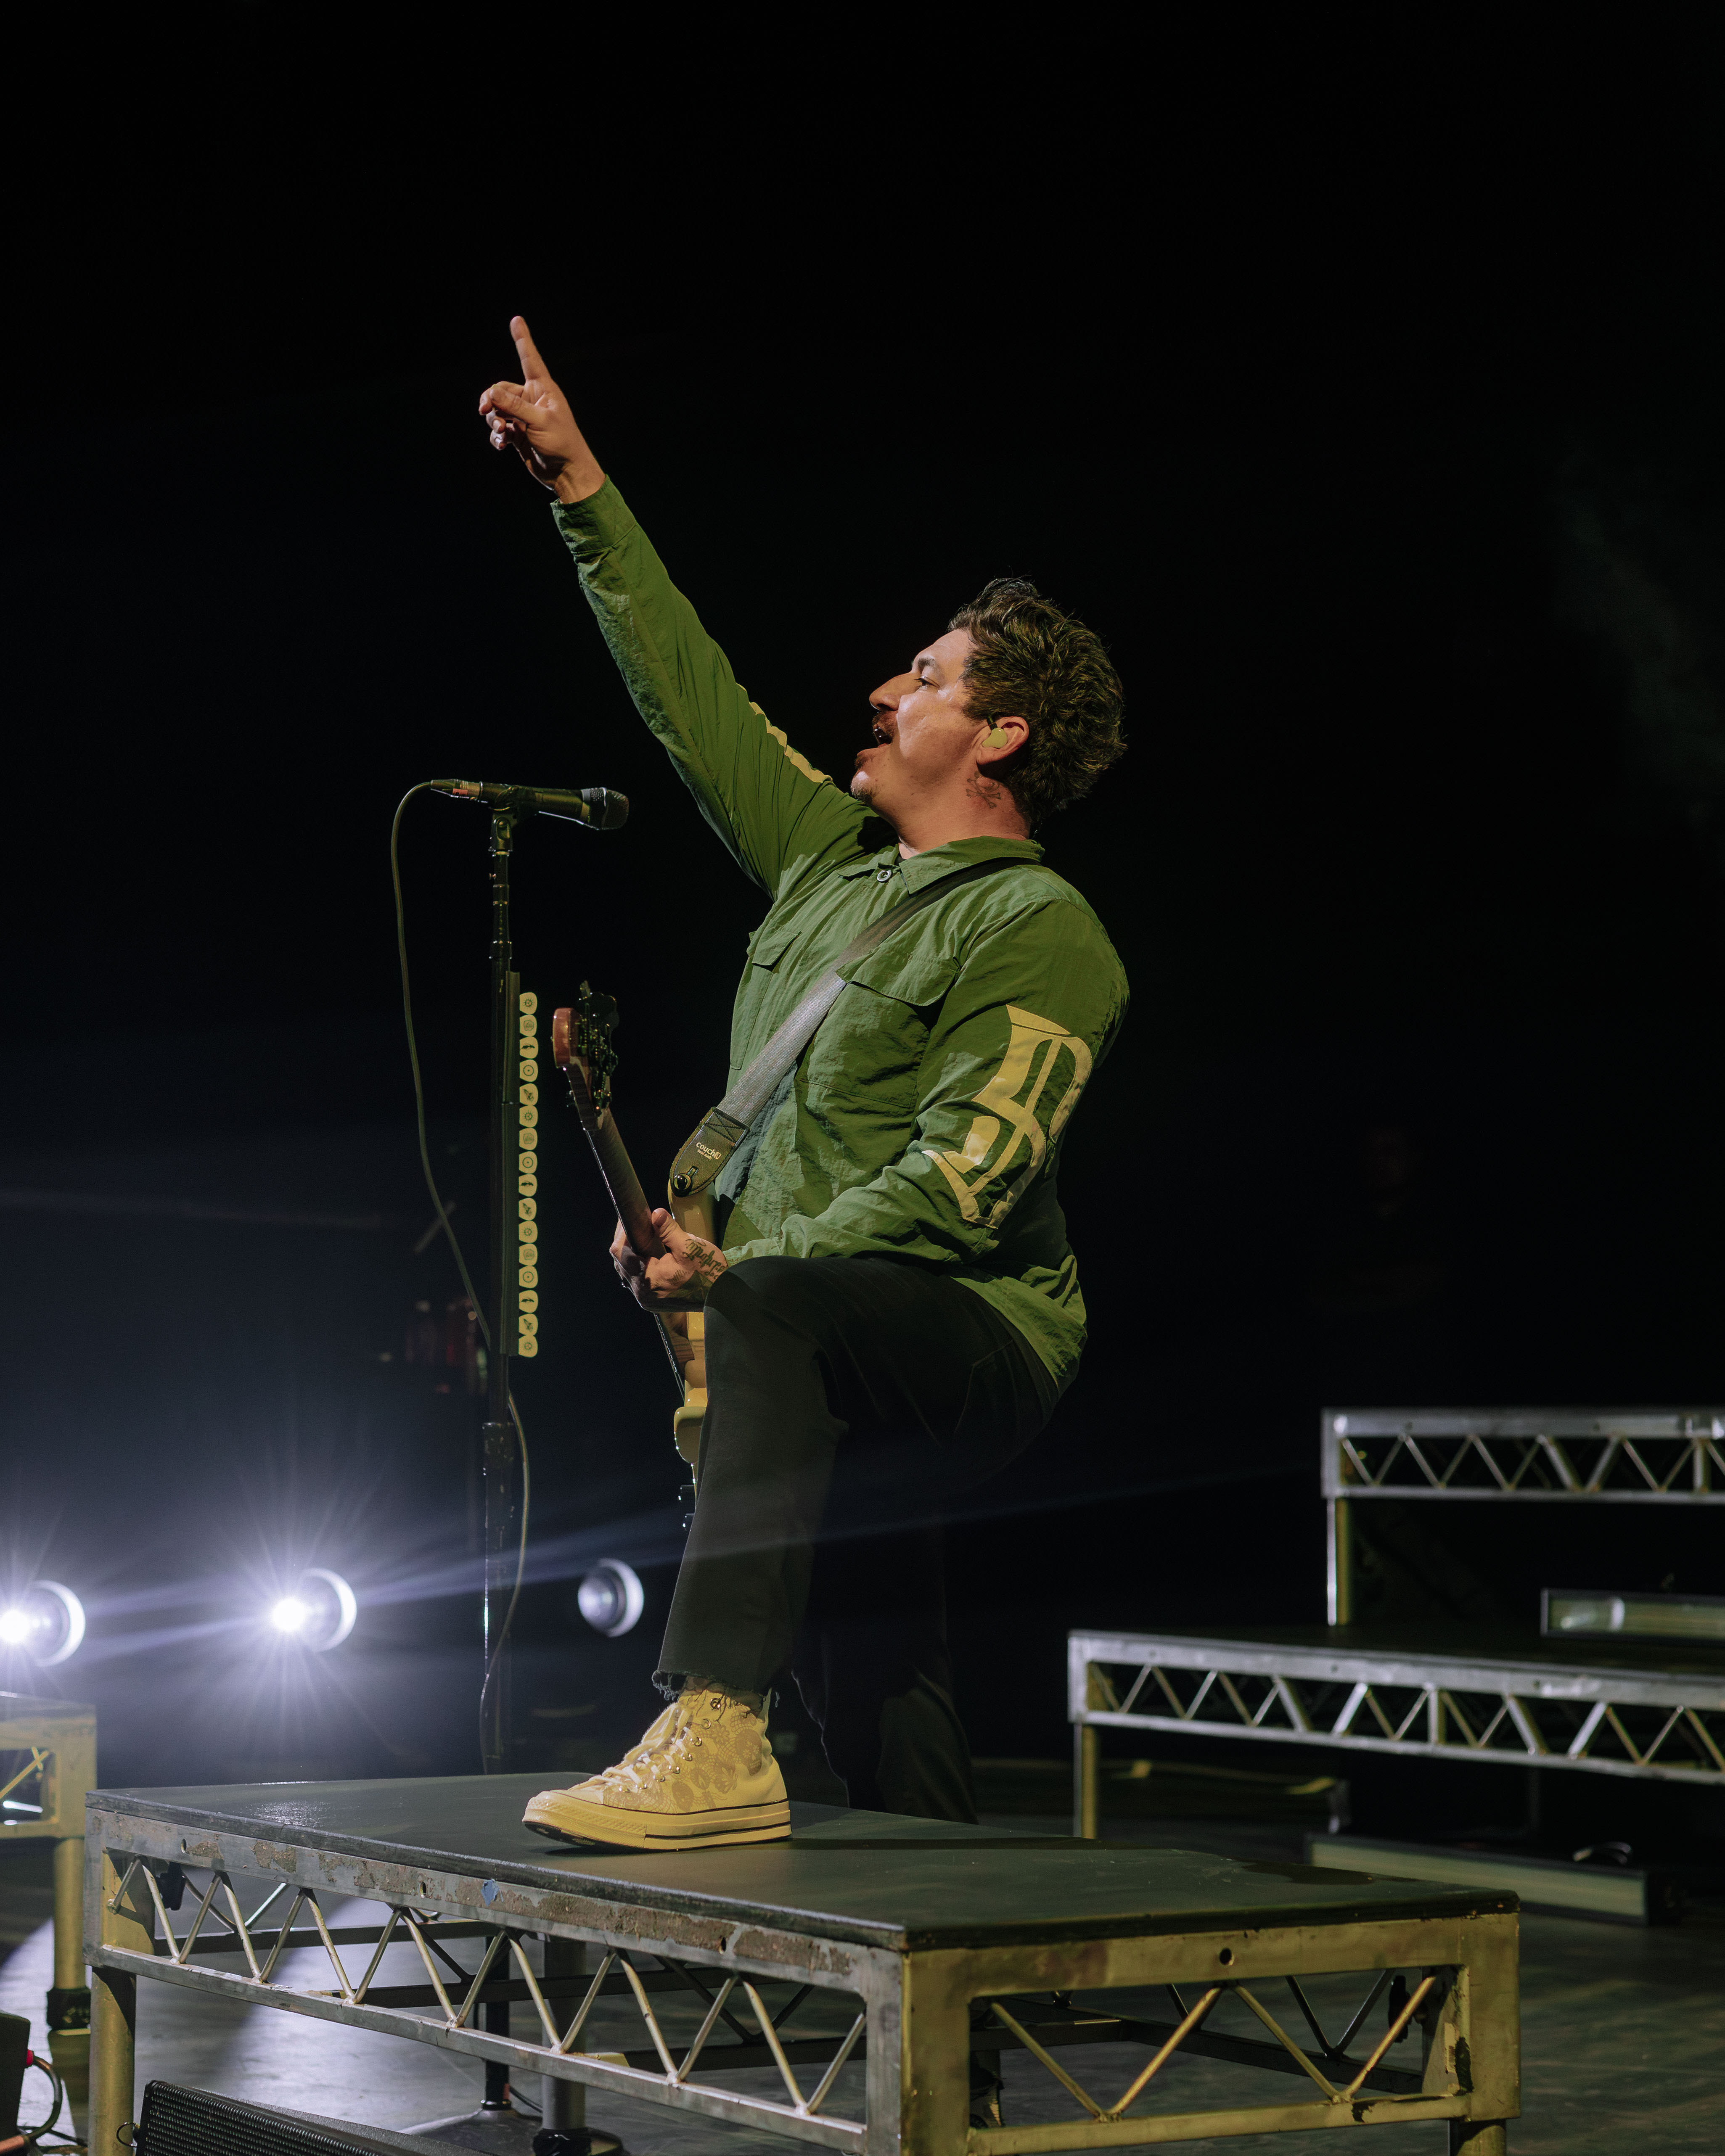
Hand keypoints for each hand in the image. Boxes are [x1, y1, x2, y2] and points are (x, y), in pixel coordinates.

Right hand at [478, 316, 605, 502]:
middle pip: (501, 389)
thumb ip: (515, 406)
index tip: (516, 320)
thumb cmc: (562, 443)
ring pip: (496, 409)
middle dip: (491, 399)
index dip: (522, 340)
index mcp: (543, 389)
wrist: (566, 473)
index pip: (530, 359)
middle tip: (485, 409)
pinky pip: (498, 429)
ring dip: (493, 419)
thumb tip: (492, 393)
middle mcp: (532, 400)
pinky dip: (496, 436)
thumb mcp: (539, 421)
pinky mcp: (518, 434)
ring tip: (500, 432)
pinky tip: (501, 445)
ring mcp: (523, 417)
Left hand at [609, 1209, 727, 1308]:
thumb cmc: (707, 1271)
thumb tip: (655, 1214)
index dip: (622, 1231)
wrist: (721, 1295)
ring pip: (627, 1270)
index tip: (633, 1216)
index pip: (621, 1252)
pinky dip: (639, 1263)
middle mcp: (642, 1293)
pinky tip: (649, 1253)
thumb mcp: (690, 1247)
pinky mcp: (652, 1300)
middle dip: (627, 1240)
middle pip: (621, 1261)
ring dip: (632, 1252)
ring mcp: (646, 1299)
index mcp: (648, 1279)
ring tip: (644, 1236)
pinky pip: (636, 1278)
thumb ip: (669, 1230)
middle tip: (639, 1223)